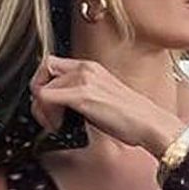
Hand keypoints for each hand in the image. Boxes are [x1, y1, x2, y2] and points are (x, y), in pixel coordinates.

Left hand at [30, 57, 184, 157]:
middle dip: (39, 94)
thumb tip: (60, 106)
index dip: (44, 83)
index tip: (49, 105)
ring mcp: (84, 80)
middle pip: (43, 70)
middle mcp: (85, 68)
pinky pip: (47, 98)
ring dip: (42, 108)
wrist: (149, 124)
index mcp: (90, 67)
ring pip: (42, 85)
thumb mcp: (101, 99)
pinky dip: (47, 114)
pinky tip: (58, 126)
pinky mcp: (83, 95)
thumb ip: (81, 96)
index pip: (52, 64)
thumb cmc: (131, 118)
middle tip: (47, 116)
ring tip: (55, 124)